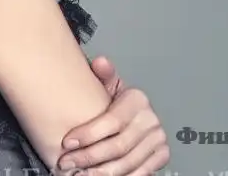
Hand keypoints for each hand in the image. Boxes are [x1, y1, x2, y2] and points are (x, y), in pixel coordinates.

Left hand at [56, 56, 169, 175]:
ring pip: (127, 164)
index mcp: (138, 100)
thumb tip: (100, 62)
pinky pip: (138, 173)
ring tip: (79, 174)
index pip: (111, 122)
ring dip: (100, 172)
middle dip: (88, 157)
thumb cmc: (116, 100)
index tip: (67, 143)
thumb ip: (103, 75)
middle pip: (118, 146)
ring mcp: (158, 140)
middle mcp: (151, 120)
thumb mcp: (109, 84)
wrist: (136, 112)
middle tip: (67, 162)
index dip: (87, 135)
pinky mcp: (161, 156)